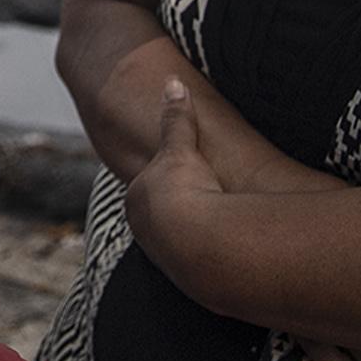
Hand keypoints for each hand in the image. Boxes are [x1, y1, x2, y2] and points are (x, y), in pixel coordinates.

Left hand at [124, 77, 225, 256]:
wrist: (201, 243)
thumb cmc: (187, 192)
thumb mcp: (181, 150)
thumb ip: (177, 119)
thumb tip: (174, 83)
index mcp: (136, 201)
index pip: (145, 191)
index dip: (162, 184)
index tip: (176, 183)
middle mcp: (144, 233)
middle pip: (156, 220)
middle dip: (172, 215)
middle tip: (195, 207)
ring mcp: (164, 258)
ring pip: (175, 244)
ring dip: (191, 238)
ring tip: (213, 231)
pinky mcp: (188, 278)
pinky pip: (196, 262)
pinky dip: (207, 255)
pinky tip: (223, 253)